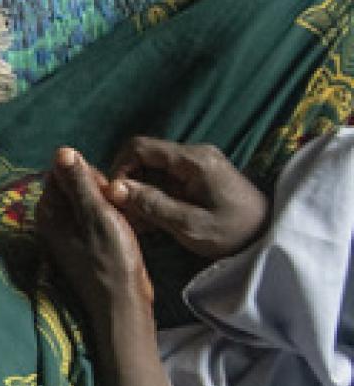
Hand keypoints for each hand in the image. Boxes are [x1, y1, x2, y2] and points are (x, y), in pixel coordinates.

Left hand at [38, 146, 150, 313]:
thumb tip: (62, 151)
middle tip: (116, 209)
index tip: (107, 192)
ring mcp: (69, 231)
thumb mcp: (97, 215)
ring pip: (90, 199)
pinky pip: (97, 215)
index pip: (63, 171)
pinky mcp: (86, 240)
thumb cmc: (111, 259)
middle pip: (76, 184)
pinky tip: (125, 226)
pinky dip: (111, 216)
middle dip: (99, 189)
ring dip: (108, 202)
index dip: (89, 175)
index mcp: (48, 211)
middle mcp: (53, 219)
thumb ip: (80, 183)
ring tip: (123, 218)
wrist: (123, 303)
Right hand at [105, 137, 265, 258]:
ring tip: (140, 222)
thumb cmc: (235, 233)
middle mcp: (194, 155)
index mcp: (193, 160)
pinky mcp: (199, 176)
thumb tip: (115, 188)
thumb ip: (152, 205)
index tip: (116, 198)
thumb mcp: (190, 225)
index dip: (119, 169)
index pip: (139, 147)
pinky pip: (165, 179)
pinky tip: (154, 220)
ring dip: (140, 193)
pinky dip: (154, 197)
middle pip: (144, 157)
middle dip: (128, 184)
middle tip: (126, 214)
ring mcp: (197, 165)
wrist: (272, 238)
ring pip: (152, 170)